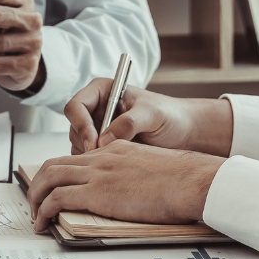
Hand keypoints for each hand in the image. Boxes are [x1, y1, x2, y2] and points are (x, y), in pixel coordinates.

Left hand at [27, 140, 226, 231]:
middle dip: (39, 184)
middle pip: (54, 164)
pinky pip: (57, 198)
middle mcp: (102, 157)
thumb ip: (135, 174)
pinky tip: (43, 223)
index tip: (55, 190)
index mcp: (116, 149)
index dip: (60, 174)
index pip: (77, 158)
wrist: (190, 180)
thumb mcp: (153, 168)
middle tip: (35, 203)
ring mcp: (98, 173)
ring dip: (35, 197)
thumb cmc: (182, 179)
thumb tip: (132, 192)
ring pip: (49, 177)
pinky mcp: (97, 192)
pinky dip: (44, 210)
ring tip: (34, 216)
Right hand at [65, 78, 234, 155]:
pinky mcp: (103, 148)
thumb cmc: (171, 115)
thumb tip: (104, 139)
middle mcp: (97, 110)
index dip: (80, 125)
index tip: (94, 143)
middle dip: (85, 144)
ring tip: (115, 160)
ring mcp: (98, 130)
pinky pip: (89, 159)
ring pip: (78, 146)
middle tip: (103, 157)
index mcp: (103, 92)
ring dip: (91, 156)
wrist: (184, 132)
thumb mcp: (152, 114)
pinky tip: (116, 166)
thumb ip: (129, 122)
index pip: (76, 106)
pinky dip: (97, 165)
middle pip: (74, 128)